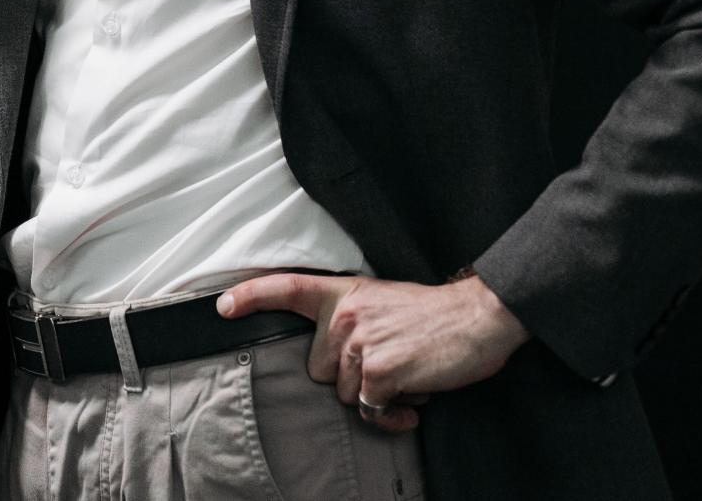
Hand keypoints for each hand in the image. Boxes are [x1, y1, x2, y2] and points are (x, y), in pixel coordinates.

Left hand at [215, 272, 530, 432]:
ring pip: (345, 394)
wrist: (478, 316)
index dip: (251, 297)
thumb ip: (351, 320)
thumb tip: (335, 359)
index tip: (222, 307)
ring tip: (407, 372)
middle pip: (320, 370)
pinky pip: (370, 410)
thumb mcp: (382, 301)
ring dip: (375, 395)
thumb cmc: (432, 315)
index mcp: (342, 293)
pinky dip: (391, 413)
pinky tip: (414, 397)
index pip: (286, 288)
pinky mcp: (380, 372)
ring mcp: (359, 343)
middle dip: (350, 377)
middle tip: (390, 362)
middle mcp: (343, 316)